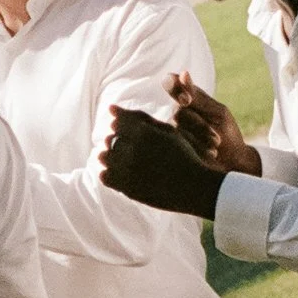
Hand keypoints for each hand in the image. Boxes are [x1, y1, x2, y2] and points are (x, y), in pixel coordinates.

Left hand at [98, 106, 226, 219]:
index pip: (117, 123)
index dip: (124, 127)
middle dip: (120, 141)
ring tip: (130, 160)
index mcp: (143, 133)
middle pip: (110, 140)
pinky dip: (111, 173)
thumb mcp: (167, 131)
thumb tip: (111, 109)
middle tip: (137, 149)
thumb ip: (139, 118)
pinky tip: (126, 173)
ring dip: (113, 156)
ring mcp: (127, 171)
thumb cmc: (182, 155)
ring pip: (104, 157)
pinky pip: (105, 176)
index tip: (135, 134)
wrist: (193, 187)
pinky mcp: (126, 188)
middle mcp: (132, 151)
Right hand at [165, 72, 258, 178]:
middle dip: (199, 125)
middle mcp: (177, 112)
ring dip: (200, 136)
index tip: (187, 101)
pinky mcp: (172, 146)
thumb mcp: (217, 113)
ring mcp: (172, 130)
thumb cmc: (226, 133)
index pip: (171, 83)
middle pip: (178, 112)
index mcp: (188, 97)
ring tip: (216, 145)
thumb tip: (182, 73)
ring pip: (177, 128)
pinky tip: (210, 152)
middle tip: (217, 137)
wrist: (232, 161)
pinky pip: (177, 143)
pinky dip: (197, 147)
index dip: (174, 89)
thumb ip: (198, 98)